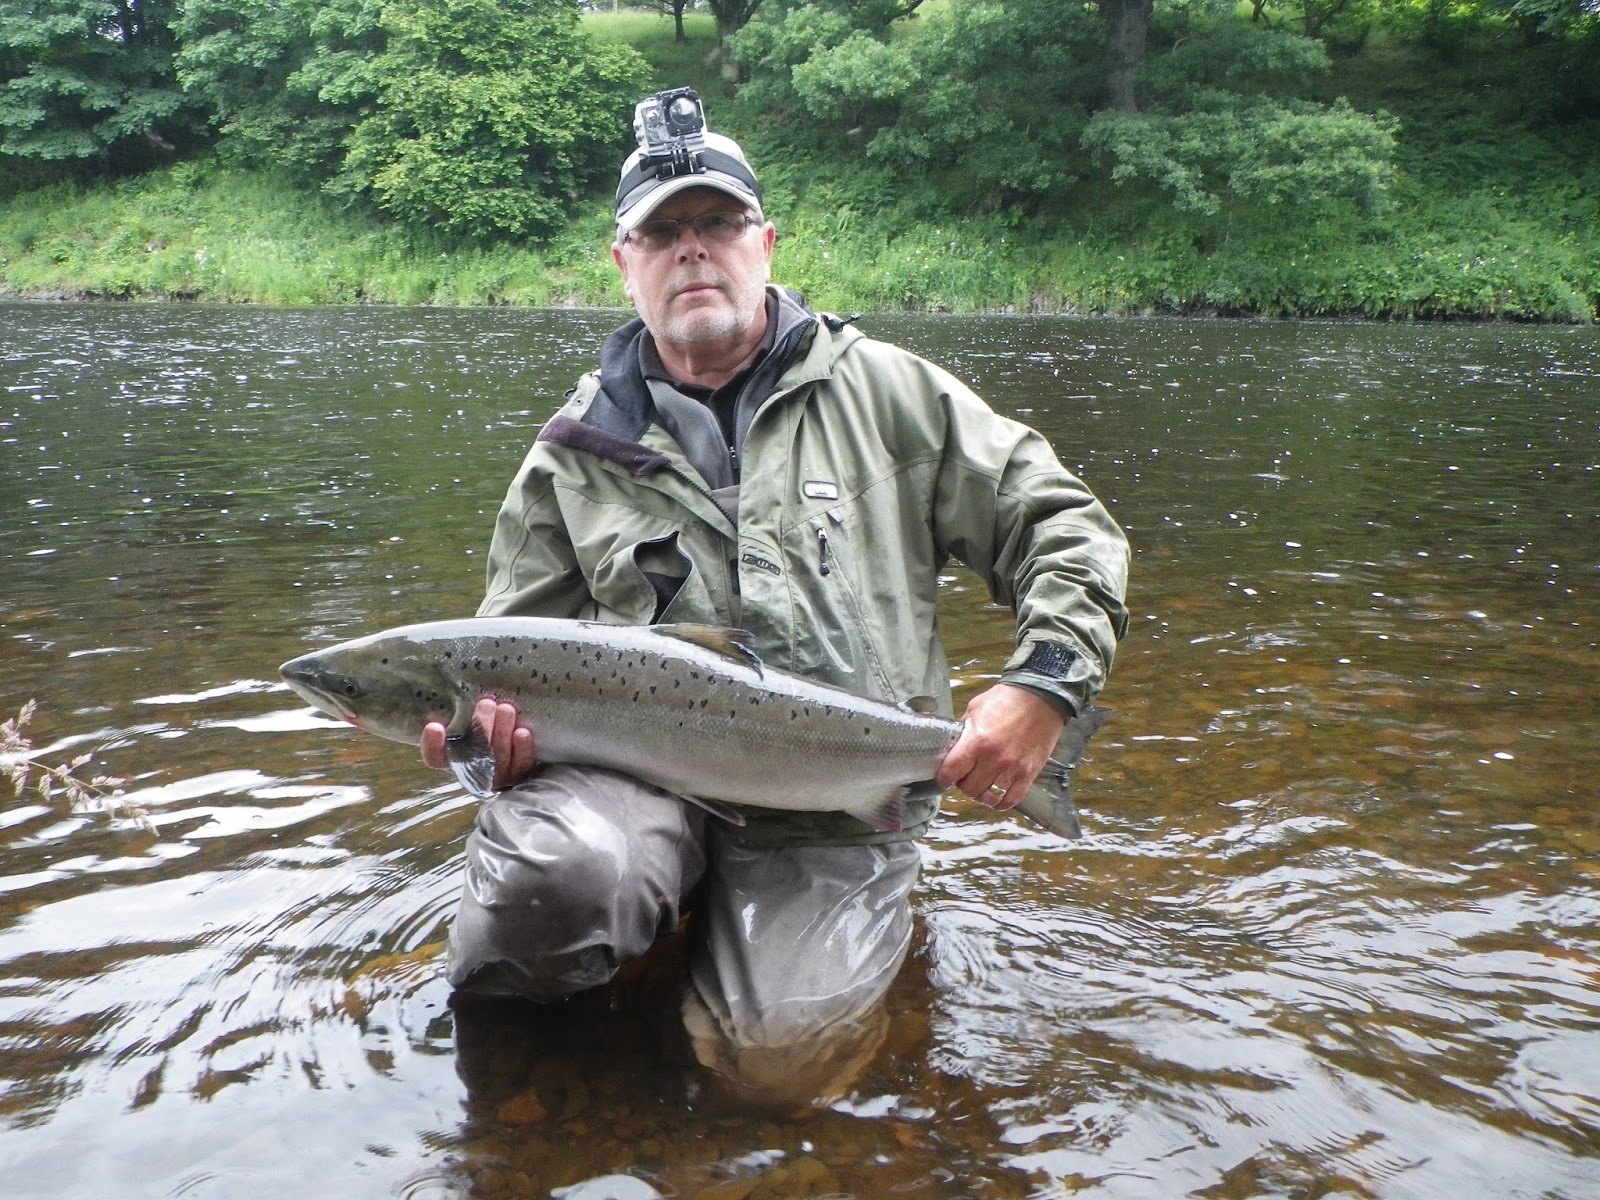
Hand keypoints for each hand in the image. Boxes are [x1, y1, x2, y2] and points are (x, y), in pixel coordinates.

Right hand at [419, 697, 536, 790]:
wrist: (526, 741)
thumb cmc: (490, 723)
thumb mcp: (472, 716)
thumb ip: (462, 711)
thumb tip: (447, 687)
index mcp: (454, 757)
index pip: (436, 757)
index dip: (432, 745)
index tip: (434, 727)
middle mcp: (474, 770)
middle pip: (473, 756)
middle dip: (480, 729)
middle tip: (486, 704)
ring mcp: (498, 776)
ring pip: (498, 760)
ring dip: (501, 734)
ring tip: (506, 709)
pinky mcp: (522, 774)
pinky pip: (521, 766)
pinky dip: (522, 750)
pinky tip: (522, 732)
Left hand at [935, 683, 1064, 810]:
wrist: (1040, 697)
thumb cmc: (1007, 699)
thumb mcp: (975, 708)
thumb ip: (963, 730)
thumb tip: (952, 747)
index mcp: (977, 740)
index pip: (952, 771)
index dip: (944, 778)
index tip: (944, 778)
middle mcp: (994, 758)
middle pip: (969, 788)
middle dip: (963, 785)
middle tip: (965, 777)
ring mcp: (1013, 768)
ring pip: (989, 797)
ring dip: (981, 794)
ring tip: (981, 786)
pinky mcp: (1029, 773)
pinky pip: (1011, 799)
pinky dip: (1001, 802)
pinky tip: (997, 796)